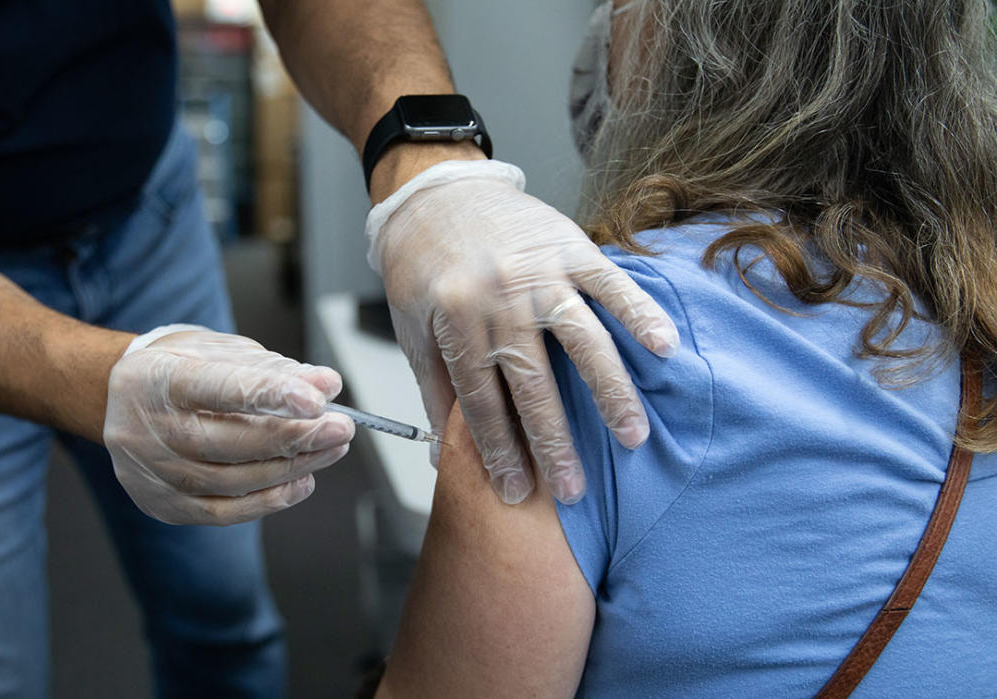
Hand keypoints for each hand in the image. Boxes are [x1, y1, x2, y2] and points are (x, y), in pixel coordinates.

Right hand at [104, 325, 354, 524]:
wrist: (114, 399)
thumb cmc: (174, 369)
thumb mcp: (217, 350)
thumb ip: (271, 369)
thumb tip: (326, 387)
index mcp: (158, 379)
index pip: (219, 388)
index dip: (271, 394)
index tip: (317, 399)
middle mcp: (149, 429)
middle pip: (230, 442)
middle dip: (295, 436)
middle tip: (341, 427)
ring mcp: (153, 472)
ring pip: (233, 481)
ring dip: (292, 467)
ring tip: (331, 449)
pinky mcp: (163, 504)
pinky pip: (223, 512)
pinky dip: (269, 500)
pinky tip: (302, 482)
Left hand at [367, 160, 678, 505]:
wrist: (435, 189)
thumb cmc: (422, 263)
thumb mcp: (413, 328)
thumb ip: (435, 389)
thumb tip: (444, 454)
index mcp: (455, 323)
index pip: (482, 402)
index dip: (500, 450)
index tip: (517, 491)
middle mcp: (499, 300)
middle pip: (534, 384)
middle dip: (555, 443)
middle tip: (574, 490)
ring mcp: (538, 272)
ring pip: (582, 341)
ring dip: (610, 392)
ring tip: (632, 435)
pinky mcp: (569, 246)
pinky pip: (610, 284)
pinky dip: (639, 313)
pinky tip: (663, 347)